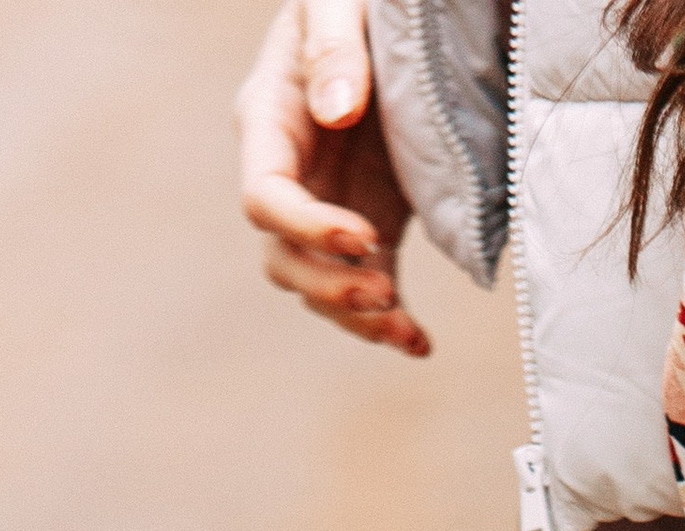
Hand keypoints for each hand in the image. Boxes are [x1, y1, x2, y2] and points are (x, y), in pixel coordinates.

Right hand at [238, 0, 429, 357]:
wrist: (388, 17)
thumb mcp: (337, 1)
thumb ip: (334, 47)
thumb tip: (335, 109)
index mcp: (271, 120)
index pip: (265, 197)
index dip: (306, 228)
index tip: (362, 236)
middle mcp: (291, 172)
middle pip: (281, 257)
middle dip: (327, 285)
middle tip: (382, 291)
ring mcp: (327, 205)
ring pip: (317, 286)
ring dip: (356, 316)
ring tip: (405, 328)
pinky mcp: (368, 224)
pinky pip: (365, 287)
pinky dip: (389, 322)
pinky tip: (419, 342)